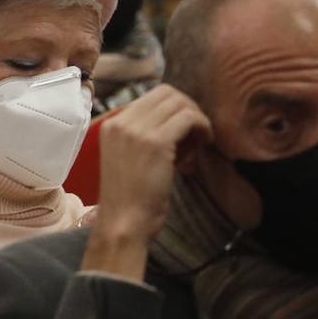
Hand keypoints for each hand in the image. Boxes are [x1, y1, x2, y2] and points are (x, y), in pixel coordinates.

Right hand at [94, 85, 211, 242]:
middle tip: (196, 133)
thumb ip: (145, 138)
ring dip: (196, 118)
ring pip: (179, 103)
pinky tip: (205, 143)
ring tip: (200, 142)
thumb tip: (179, 122)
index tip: (185, 130)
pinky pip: (188, 118)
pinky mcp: (156, 142)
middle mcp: (122, 122)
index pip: (151, 96)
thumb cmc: (129, 201)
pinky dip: (202, 127)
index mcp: (112, 125)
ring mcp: (137, 131)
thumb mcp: (129, 160)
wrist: (123, 224)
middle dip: (187, 109)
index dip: (174, 108)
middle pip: (166, 93)